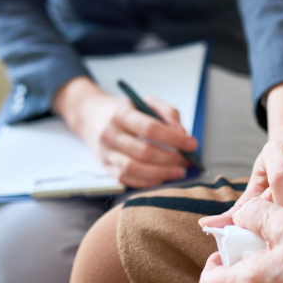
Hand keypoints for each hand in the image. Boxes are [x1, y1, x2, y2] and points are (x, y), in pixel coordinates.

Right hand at [53, 77, 197, 187]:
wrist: (90, 116)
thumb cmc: (125, 109)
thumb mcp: (146, 101)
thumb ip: (167, 112)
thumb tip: (182, 132)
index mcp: (121, 114)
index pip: (150, 128)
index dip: (174, 139)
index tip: (192, 144)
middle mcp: (110, 134)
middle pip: (143, 151)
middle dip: (170, 159)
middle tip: (187, 161)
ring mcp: (105, 152)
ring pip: (134, 168)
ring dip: (161, 173)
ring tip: (179, 172)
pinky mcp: (105, 167)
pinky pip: (126, 179)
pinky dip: (147, 182)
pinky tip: (162, 178)